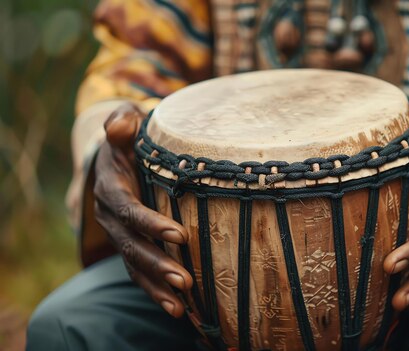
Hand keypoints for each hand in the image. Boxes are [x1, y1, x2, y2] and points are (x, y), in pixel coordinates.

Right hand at [93, 103, 192, 316]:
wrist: (123, 154)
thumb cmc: (132, 136)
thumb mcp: (126, 122)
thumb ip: (123, 121)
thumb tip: (120, 124)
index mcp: (111, 187)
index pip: (129, 209)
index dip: (151, 224)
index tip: (180, 235)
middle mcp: (110, 215)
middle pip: (131, 245)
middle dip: (157, 264)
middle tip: (186, 280)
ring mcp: (119, 234)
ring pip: (134, 264)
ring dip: (157, 285)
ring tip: (182, 304)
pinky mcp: (131, 245)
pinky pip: (139, 272)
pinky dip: (156, 291)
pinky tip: (178, 309)